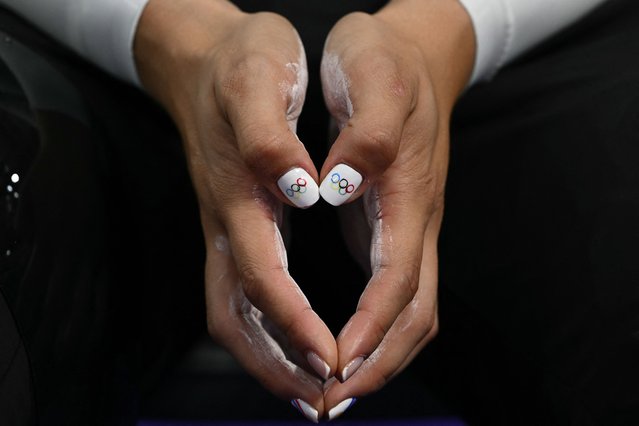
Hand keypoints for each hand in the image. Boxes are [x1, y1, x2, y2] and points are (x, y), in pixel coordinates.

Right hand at [134, 0, 336, 419]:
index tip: (332, 360)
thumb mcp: (258, 76)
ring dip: (272, 360)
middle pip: (238, 316)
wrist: (203, 60)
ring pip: (237, 314)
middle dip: (279, 366)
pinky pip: (244, 295)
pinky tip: (298, 344)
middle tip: (320, 403)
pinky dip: (270, 331)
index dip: (295, 324)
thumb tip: (297, 189)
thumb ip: (269, 135)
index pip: (262, 277)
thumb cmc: (239, 64)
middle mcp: (227, 223)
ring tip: (311, 393)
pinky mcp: (233, 227)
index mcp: (238, 194)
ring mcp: (225, 229)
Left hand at [318, 0, 474, 417]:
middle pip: (412, 315)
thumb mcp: (372, 72)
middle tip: (331, 403)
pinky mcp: (396, 227)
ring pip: (409, 312)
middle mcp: (415, 221)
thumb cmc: (386, 61)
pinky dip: (373, 333)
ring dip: (376, 358)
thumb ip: (366, 132)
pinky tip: (345, 348)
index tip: (335, 365)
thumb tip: (339, 189)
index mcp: (408, 194)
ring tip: (336, 391)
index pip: (397, 280)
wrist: (414, 52)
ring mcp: (409, 227)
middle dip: (376, 365)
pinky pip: (394, 295)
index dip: (369, 328)